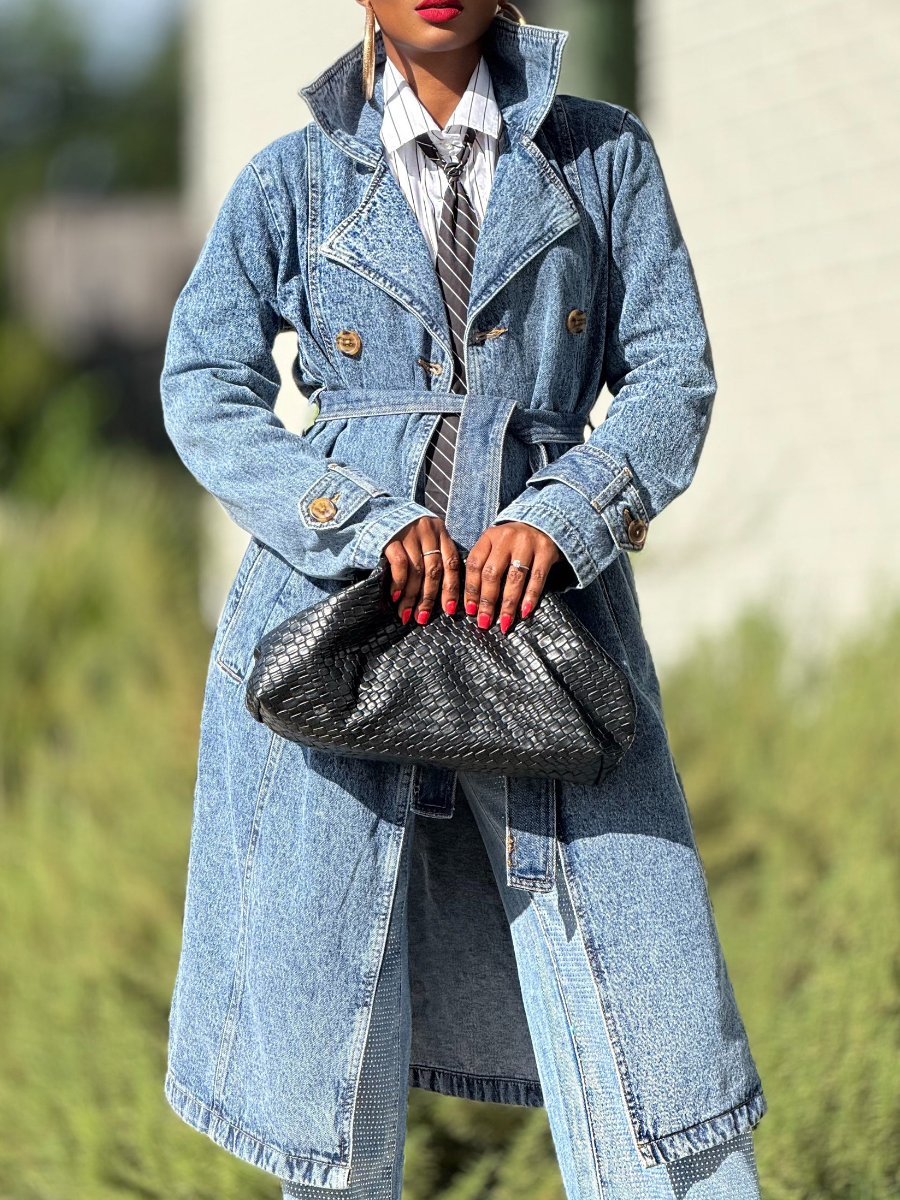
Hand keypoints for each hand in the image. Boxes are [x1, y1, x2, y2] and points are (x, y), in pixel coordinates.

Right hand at [384, 516, 460, 625]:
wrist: (376, 510)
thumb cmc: (403, 531)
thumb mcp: (423, 537)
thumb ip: (433, 555)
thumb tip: (438, 594)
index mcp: (440, 531)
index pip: (451, 563)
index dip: (451, 589)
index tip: (449, 610)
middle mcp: (428, 530)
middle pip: (434, 570)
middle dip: (429, 598)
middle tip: (422, 617)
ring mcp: (410, 533)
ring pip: (417, 571)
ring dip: (412, 596)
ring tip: (406, 613)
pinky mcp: (391, 537)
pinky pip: (400, 565)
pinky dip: (399, 583)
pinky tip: (396, 596)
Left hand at [384, 519, 560, 632]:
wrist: (545, 521)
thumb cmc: (514, 543)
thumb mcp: (496, 545)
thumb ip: (484, 566)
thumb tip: (474, 603)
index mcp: (489, 537)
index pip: (475, 565)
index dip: (471, 590)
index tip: (470, 611)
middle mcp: (506, 538)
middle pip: (492, 573)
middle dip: (487, 601)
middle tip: (484, 622)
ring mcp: (527, 543)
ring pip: (514, 578)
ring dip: (508, 604)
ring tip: (504, 623)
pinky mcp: (546, 550)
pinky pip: (537, 578)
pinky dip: (530, 596)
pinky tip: (525, 611)